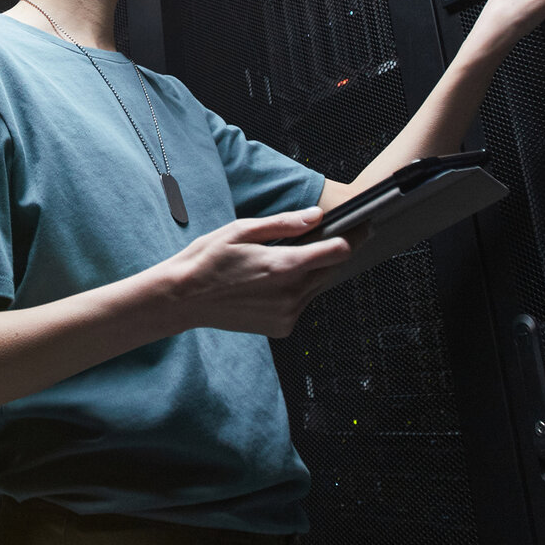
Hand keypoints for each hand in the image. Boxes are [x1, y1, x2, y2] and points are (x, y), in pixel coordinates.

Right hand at [153, 207, 351, 337]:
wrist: (183, 299)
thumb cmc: (207, 261)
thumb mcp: (241, 229)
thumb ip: (284, 223)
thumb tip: (316, 216)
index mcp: (283, 266)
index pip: (338, 251)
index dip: (353, 236)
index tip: (361, 227)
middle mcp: (290, 295)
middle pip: (330, 270)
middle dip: (330, 253)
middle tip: (324, 238)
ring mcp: (287, 315)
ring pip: (317, 287)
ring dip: (311, 273)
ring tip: (285, 259)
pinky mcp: (281, 327)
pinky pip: (302, 304)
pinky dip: (297, 291)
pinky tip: (274, 282)